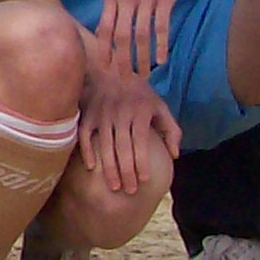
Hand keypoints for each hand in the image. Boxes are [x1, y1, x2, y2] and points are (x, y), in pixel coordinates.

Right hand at [78, 63, 180, 195]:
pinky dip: (87, 151)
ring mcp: (101, 114)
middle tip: (130, 191)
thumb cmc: (139, 92)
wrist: (111, 68)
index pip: (141, 142)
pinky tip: (91, 167)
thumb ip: (171, 129)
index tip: (145, 179)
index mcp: (139, 112)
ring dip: (109, 167)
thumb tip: (174, 155)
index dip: (142, 161)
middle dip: (126, 171)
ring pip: (105, 145)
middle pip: (123, 147)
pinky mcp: (87, 114)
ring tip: (114, 187)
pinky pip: (84, 135)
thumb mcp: (160, 106)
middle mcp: (120, 114)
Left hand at [97, 0, 187, 77]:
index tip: (105, 67)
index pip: (104, 27)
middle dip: (121, 60)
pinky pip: (161, 25)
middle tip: (124, 80)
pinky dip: (161, 44)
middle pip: (121, 35)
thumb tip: (108, 23)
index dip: (104, 49)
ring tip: (143, 74)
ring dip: (142, 57)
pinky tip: (161, 59)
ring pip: (141, 34)